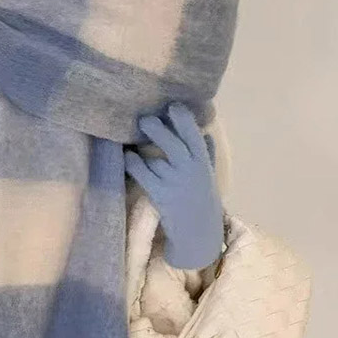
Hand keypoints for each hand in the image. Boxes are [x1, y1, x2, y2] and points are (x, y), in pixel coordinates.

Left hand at [125, 103, 222, 269]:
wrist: (198, 232)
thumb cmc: (203, 200)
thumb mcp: (209, 175)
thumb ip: (207, 153)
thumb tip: (206, 131)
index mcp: (203, 161)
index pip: (194, 134)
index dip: (183, 118)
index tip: (173, 105)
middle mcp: (189, 169)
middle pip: (172, 143)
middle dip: (158, 128)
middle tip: (144, 119)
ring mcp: (174, 181)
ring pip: (154, 157)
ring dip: (141, 146)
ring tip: (131, 138)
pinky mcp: (159, 193)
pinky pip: (142, 172)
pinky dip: (133, 163)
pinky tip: (128, 157)